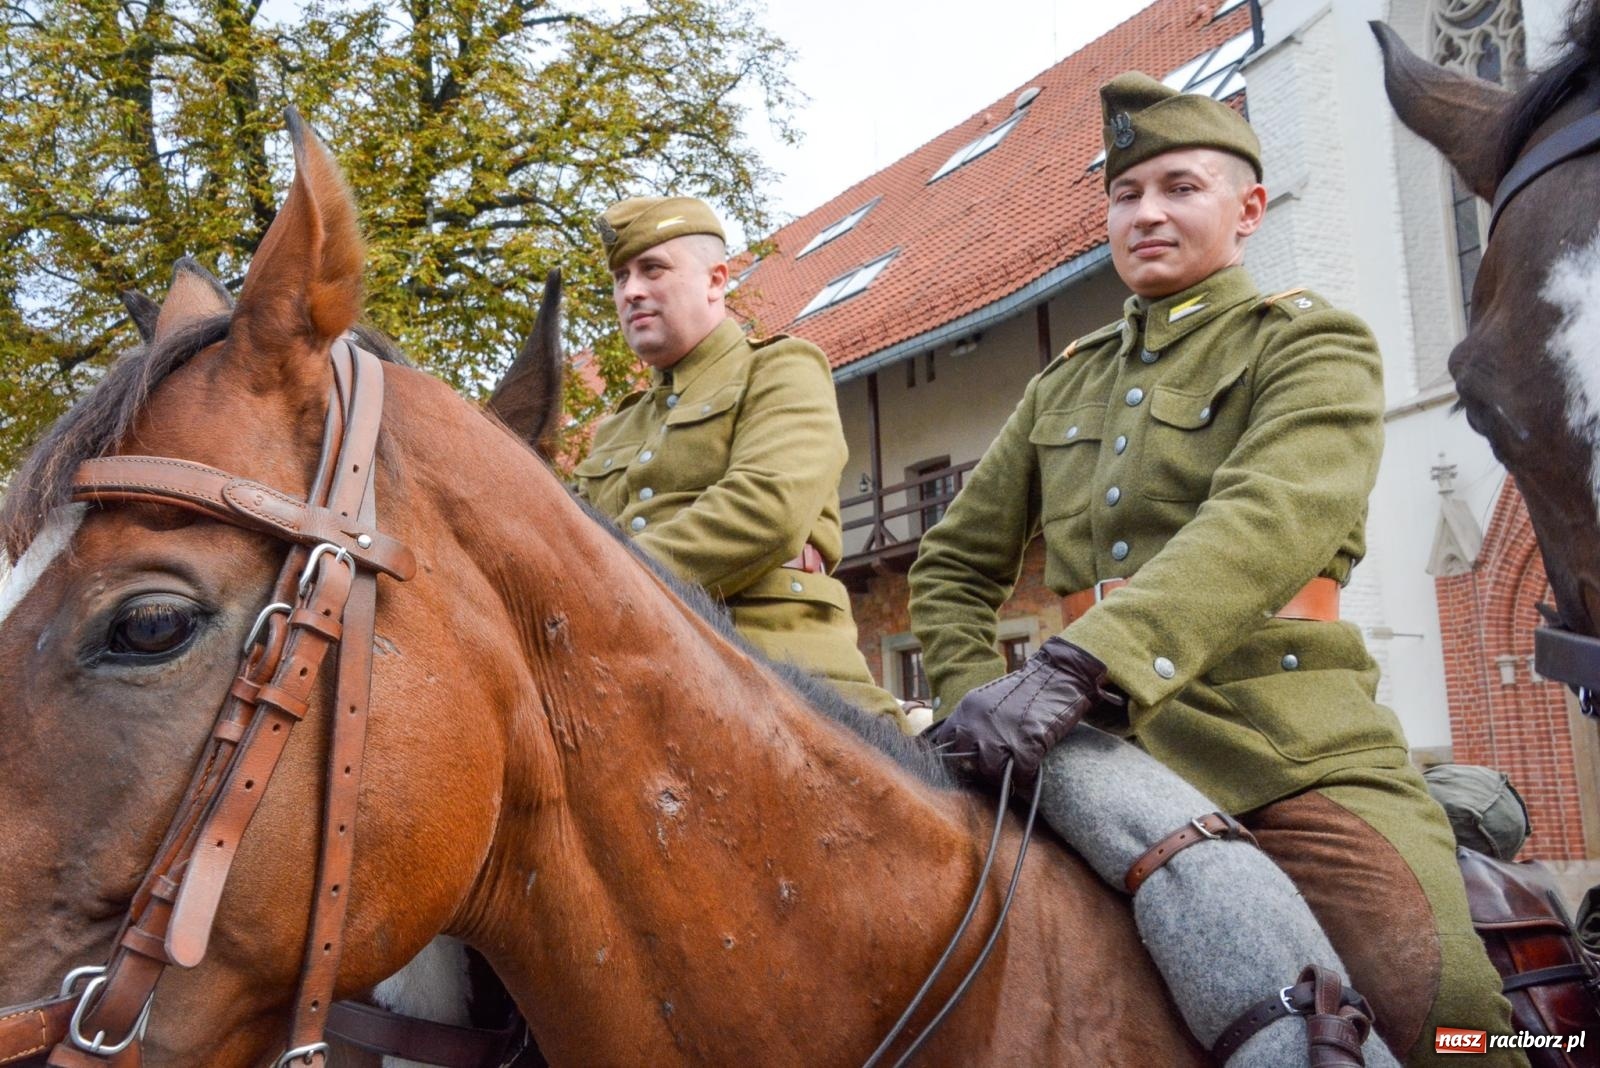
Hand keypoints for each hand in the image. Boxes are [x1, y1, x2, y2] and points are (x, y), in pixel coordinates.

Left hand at [928, 637, 1117, 785]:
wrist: (1058, 674)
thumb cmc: (1026, 689)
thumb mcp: (987, 698)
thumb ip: (974, 720)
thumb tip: (966, 746)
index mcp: (967, 710)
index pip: (945, 743)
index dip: (958, 756)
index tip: (969, 763)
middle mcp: (978, 723)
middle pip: (968, 763)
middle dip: (981, 770)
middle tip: (995, 771)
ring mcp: (1001, 735)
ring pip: (992, 772)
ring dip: (1003, 778)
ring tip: (1012, 777)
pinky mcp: (1027, 744)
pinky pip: (1020, 775)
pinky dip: (1025, 780)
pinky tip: (1029, 777)